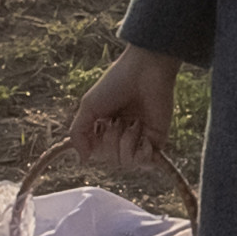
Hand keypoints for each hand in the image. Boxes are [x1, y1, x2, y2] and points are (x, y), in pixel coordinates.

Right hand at [64, 49, 181, 174]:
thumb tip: (83, 160)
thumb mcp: (88, 107)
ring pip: (126, 163)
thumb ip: (78, 134)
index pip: (96, 152)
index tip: (99, 126)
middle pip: (110, 160)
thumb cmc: (115, 84)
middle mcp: (122, 135)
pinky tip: (144, 137)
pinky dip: (142, 154)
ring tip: (133, 123)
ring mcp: (140, 139)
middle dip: (110, 142)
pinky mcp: (157, 140)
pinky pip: (146, 164)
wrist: (144, 71)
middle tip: (117, 121)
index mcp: (105, 127)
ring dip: (126, 144)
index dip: (94, 145)